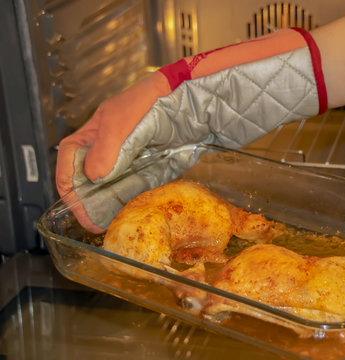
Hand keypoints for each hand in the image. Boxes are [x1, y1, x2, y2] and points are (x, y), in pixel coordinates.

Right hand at [55, 28, 325, 231]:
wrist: (206, 100)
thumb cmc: (163, 99)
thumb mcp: (127, 119)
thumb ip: (108, 147)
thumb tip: (94, 177)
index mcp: (101, 127)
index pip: (72, 155)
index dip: (67, 179)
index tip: (73, 203)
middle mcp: (117, 144)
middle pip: (93, 175)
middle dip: (89, 199)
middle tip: (92, 222)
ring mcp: (139, 156)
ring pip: (116, 184)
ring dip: (110, 204)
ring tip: (108, 224)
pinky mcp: (161, 166)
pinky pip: (141, 187)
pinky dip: (133, 201)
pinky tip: (131, 213)